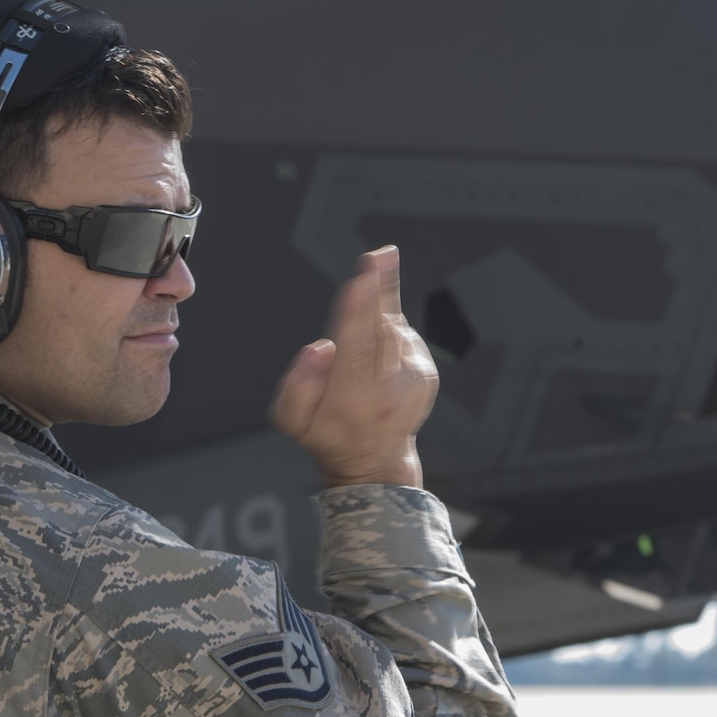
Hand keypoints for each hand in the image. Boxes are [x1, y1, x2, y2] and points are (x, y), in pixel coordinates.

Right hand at [270, 247, 437, 487]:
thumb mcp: (292, 420)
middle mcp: (387, 391)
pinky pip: (403, 337)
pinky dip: (387, 329)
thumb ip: (296, 386)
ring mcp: (411, 383)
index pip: (356, 346)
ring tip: (377, 268)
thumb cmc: (327, 434)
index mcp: (351, 399)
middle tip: (382, 255)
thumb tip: (318, 349)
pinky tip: (375, 344)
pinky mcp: (425, 375)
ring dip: (383, 301)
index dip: (359, 310)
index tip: (363, 279)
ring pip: (395, 329)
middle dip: (381, 289)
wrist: (374, 462)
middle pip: (381, 330)